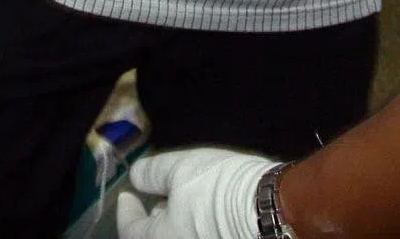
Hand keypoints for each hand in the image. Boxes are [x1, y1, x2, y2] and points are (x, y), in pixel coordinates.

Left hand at [114, 149, 271, 238]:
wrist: (273, 209)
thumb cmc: (218, 188)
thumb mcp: (178, 168)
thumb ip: (150, 173)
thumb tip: (136, 178)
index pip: (131, 231)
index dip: (126, 211)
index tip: (126, 196)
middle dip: (151, 220)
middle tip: (154, 199)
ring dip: (174, 224)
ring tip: (180, 202)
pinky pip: (199, 238)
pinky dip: (194, 229)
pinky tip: (203, 212)